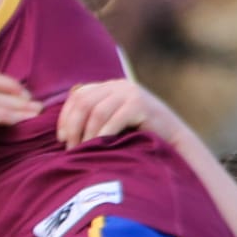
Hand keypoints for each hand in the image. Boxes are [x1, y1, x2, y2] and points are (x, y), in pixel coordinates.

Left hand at [55, 79, 175, 149]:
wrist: (174, 140)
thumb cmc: (141, 136)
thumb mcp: (115, 123)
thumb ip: (96, 120)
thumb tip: (64, 133)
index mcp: (110, 87)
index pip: (78, 95)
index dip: (65, 117)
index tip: (62, 138)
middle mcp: (119, 85)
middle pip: (83, 101)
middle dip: (73, 126)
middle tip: (70, 148)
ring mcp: (130, 93)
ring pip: (96, 111)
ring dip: (87, 134)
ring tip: (83, 151)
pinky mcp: (140, 105)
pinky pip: (113, 120)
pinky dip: (102, 135)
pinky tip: (99, 147)